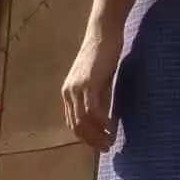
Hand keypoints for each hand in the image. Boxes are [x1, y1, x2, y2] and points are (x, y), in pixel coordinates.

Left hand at [62, 29, 123, 151]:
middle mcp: (69, 92)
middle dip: (92, 140)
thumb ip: (99, 98)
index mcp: (68, 93)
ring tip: (111, 140)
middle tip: (107, 147)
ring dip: (97, 134)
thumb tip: (104, 119)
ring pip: (83, 120)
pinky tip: (111, 126)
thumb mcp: (99, 81)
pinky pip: (92, 110)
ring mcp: (77, 88)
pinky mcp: (88, 83)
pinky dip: (101, 121)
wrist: (103, 32)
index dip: (86, 137)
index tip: (99, 145)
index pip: (72, 123)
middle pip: (76, 126)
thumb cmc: (103, 54)